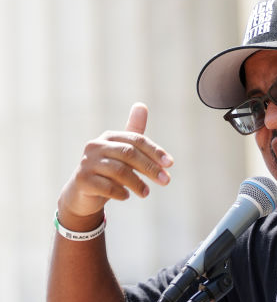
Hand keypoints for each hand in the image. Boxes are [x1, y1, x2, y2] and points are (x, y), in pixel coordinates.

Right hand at [57, 102, 173, 227]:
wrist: (83, 192)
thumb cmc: (108, 170)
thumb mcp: (123, 152)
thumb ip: (134, 134)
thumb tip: (141, 105)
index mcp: (109, 137)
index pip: (136, 140)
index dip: (155, 151)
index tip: (170, 164)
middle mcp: (96, 146)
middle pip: (129, 153)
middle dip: (150, 168)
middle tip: (166, 181)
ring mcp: (87, 162)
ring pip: (119, 171)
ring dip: (137, 183)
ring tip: (146, 193)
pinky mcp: (82, 180)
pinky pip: (107, 186)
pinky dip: (121, 192)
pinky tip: (126, 196)